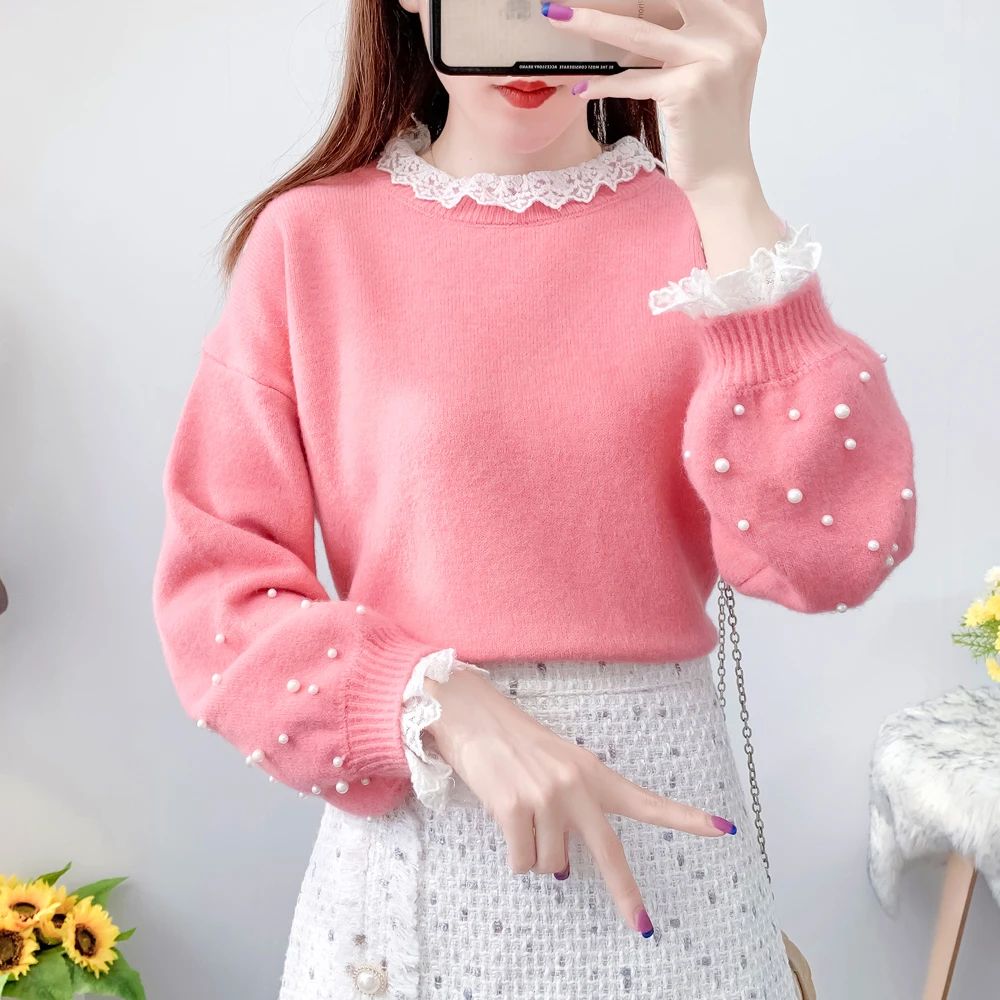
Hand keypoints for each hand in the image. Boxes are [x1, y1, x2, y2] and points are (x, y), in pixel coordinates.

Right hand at [424, 667, 737, 935]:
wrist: (474, 718)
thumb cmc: (516, 745)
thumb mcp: (558, 767)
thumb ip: (574, 809)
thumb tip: (561, 869)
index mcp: (594, 773)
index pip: (646, 800)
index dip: (686, 818)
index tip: (724, 830)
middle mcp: (576, 787)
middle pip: (609, 853)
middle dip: (626, 894)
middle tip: (643, 925)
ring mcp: (547, 799)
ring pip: (550, 864)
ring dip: (535, 855)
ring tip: (520, 817)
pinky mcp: (515, 810)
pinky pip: (522, 862)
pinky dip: (514, 856)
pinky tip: (505, 824)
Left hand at [541, 0, 766, 194]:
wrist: (722, 175)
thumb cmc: (710, 120)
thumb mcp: (711, 61)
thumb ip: (693, 24)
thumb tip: (632, 4)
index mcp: (744, 18)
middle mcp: (734, 33)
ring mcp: (712, 60)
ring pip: (637, 35)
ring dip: (590, 23)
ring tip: (558, 16)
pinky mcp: (687, 91)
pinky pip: (632, 81)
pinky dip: (602, 84)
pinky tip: (580, 86)